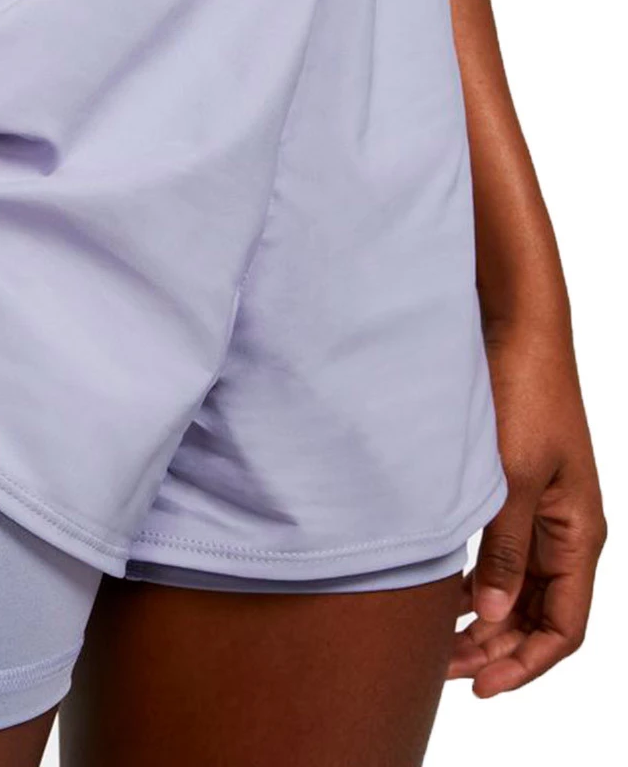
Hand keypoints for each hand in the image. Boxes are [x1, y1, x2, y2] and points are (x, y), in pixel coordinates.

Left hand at [449, 322, 605, 695]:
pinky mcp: (513, 489)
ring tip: (438, 642)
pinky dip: (476, 580)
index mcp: (579, 534)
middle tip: (444, 671)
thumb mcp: (512, 477)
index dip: (524, 664)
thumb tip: (492, 614)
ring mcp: (540, 510)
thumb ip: (505, 546)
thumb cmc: (523, 395)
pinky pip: (502, 554)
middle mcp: (565, 530)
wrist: (515, 331)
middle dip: (497, 649)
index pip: (563, 627)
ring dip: (484, 619)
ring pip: (517, 588)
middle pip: (539, 615)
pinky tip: (443, 591)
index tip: (479, 686)